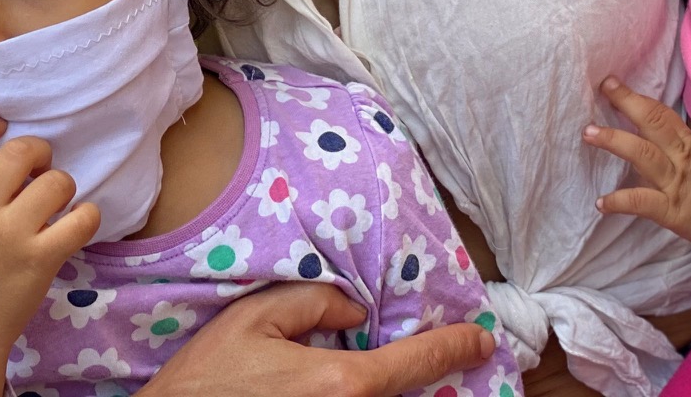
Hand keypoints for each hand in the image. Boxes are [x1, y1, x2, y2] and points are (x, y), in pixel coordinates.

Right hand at [0, 111, 100, 396]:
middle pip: (19, 152)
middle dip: (38, 152)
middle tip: (39, 167)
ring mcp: (10, 237)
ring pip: (56, 181)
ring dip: (62, 186)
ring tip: (55, 203)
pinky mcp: (40, 259)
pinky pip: (82, 218)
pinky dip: (86, 215)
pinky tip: (75, 223)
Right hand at [142, 280, 498, 396]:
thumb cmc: (209, 378)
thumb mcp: (256, 316)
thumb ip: (315, 301)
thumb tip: (354, 312)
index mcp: (340, 383)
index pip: (415, 362)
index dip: (454, 348)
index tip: (481, 341)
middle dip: (428, 377)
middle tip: (450, 354)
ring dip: (395, 391)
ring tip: (413, 369)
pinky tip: (354, 384)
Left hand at [583, 76, 690, 250]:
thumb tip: (669, 144)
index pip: (661, 115)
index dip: (636, 99)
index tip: (612, 83)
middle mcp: (680, 158)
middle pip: (652, 122)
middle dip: (626, 103)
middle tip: (604, 87)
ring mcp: (675, 182)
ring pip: (642, 153)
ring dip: (614, 141)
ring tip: (589, 133)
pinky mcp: (673, 210)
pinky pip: (642, 202)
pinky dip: (620, 201)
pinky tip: (601, 203)